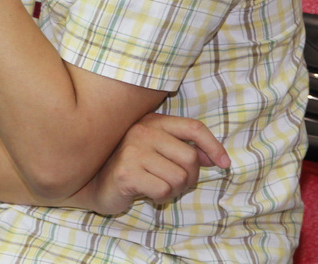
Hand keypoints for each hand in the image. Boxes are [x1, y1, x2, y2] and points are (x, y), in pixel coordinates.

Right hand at [80, 113, 229, 214]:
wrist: (93, 183)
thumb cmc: (131, 167)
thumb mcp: (157, 151)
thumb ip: (183, 149)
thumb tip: (214, 157)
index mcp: (152, 121)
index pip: (193, 127)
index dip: (214, 146)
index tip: (224, 164)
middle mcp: (142, 131)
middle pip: (190, 158)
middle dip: (190, 177)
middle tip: (174, 183)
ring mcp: (133, 151)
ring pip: (179, 177)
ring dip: (175, 190)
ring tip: (158, 187)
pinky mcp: (127, 172)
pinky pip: (163, 190)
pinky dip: (160, 197)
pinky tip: (146, 192)